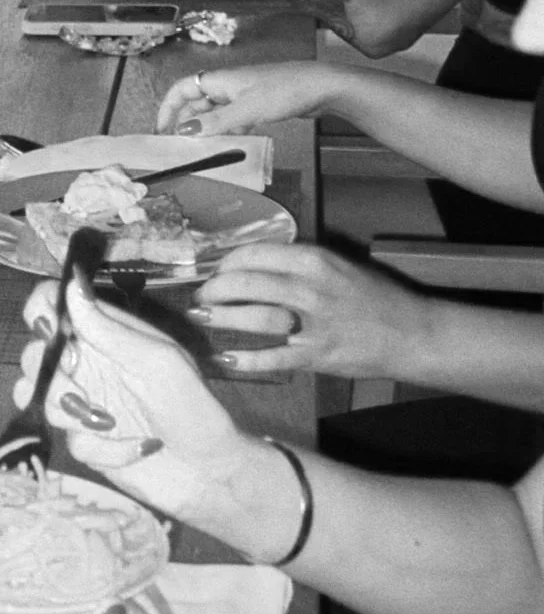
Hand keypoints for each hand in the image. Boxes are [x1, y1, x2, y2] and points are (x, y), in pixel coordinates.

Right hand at [14, 272, 267, 529]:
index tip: (49, 329)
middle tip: (80, 384)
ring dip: (74, 412)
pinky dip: (103, 448)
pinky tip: (135, 447)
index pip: (54, 305)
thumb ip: (109, 330)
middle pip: (33, 353)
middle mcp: (89, 364)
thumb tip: (69, 285)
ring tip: (112, 422)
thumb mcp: (156, 362)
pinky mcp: (84, 442)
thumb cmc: (194, 408)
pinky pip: (69, 440)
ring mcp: (83, 404)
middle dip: (50, 372)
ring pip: (39, 398)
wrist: (209, 473)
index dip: (40, 309)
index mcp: (107, 335)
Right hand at [155, 61, 329, 136]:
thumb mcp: (247, 109)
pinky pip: (232, 119)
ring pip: (215, 113)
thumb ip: (216, 122)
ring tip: (201, 152)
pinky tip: (230, 146)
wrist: (322, 87)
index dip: (168, 108)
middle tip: (180, 148)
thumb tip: (185, 131)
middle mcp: (227, 86)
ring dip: (206, 130)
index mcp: (220, 80)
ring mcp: (243, 95)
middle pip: (196, 103)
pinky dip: (227, 132)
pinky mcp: (257, 105)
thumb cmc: (285, 91)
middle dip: (185, 123)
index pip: (182, 89)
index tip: (161, 131)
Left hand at [192, 243, 432, 379]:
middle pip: (247, 283)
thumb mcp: (339, 266)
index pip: (256, 254)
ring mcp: (313, 324)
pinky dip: (246, 359)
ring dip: (221, 318)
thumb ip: (300, 264)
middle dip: (215, 289)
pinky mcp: (317, 356)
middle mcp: (311, 289)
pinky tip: (225, 357)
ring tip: (202, 318)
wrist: (413, 334)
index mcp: (316, 261)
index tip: (216, 269)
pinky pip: (273, 358)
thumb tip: (254, 264)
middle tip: (201, 295)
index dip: (227, 261)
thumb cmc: (375, 297)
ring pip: (254, 317)